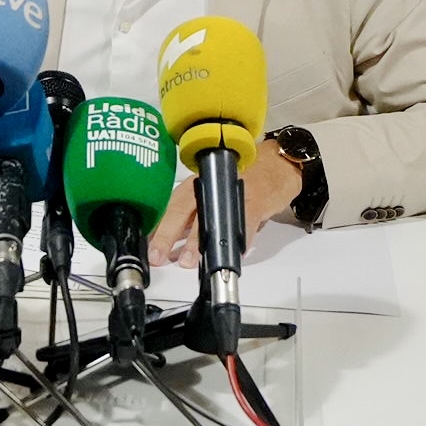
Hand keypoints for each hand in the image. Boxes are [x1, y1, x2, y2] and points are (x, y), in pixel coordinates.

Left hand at [152, 148, 304, 268]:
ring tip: (190, 260)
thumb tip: (172, 243)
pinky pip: (244, 221)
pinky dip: (239, 239)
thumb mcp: (213, 196)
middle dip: (168, 234)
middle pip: (184, 209)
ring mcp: (233, 192)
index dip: (158, 228)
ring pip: (211, 217)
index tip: (148, 248)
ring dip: (199, 241)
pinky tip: (233, 253)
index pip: (172, 206)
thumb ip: (193, 218)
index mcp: (197, 185)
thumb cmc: (243, 181)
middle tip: (159, 255)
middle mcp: (211, 186)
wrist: (277, 164)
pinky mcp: (255, 201)